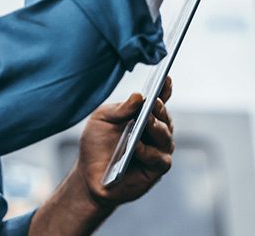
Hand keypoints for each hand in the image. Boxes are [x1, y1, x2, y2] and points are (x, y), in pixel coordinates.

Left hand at [75, 77, 175, 206]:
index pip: (159, 99)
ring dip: (156, 128)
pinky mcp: (156, 169)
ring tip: (147, 120)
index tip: (166, 78)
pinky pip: (158, 159)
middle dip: (160, 109)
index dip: (164, 89)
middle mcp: (156, 131)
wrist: (88, 176)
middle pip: (164, 117)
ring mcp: (158, 150)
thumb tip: (139, 96)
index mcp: (144, 115)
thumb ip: (120, 109)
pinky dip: (148, 152)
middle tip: (153, 102)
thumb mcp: (101, 120)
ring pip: (165, 137)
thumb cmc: (97, 144)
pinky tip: (136, 147)